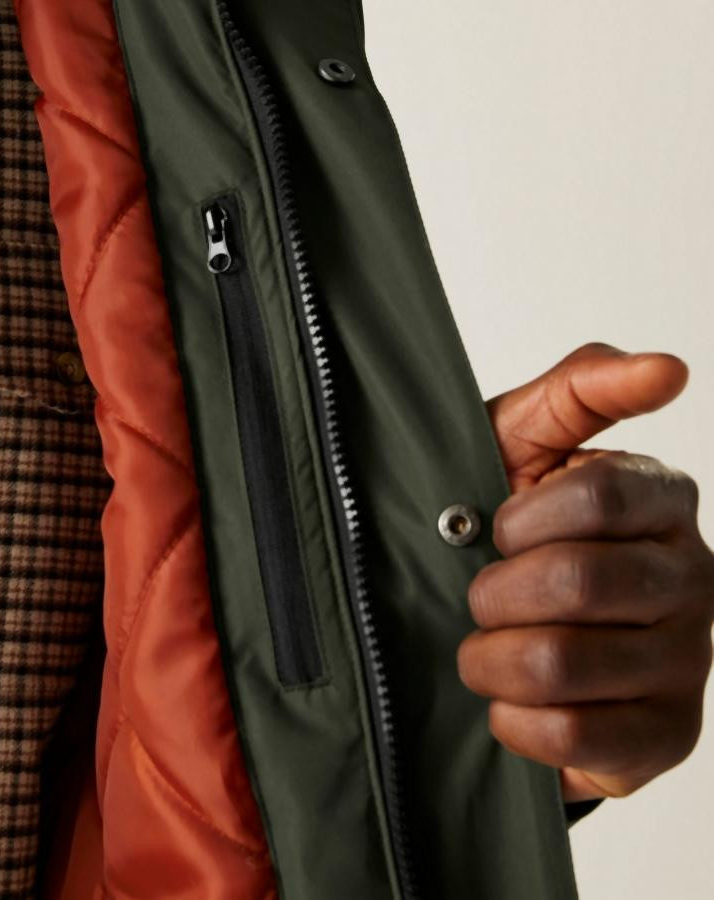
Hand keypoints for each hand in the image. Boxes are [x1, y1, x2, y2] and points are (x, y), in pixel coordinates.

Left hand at [458, 343, 713, 801]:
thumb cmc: (501, 521)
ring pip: (565, 664)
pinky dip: (517, 721)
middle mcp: (690, 576)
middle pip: (578, 583)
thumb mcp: (521, 438)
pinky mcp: (668, 734)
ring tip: (482, 650)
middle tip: (477, 596)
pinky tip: (509, 701)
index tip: (494, 527)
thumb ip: (580, 390)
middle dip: (494, 594)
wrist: (501, 624)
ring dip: (493, 659)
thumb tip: (668, 368)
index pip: (598, 497)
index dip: (520, 520)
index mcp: (659, 499)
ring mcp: (687, 660)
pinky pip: (580, 738)